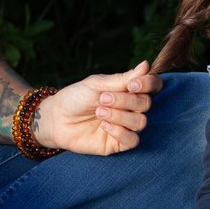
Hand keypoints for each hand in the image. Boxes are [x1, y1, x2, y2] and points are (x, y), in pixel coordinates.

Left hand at [38, 61, 162, 155]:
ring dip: (120, 116)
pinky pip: (133, 140)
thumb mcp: (97, 84)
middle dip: (126, 101)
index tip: (132, 84)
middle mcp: (131, 108)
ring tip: (99, 112)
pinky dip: (120, 132)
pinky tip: (104, 126)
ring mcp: (126, 126)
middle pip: (146, 104)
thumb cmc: (76, 97)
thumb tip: (146, 65)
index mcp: (128, 90)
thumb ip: (122, 78)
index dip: (149, 84)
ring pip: (141, 122)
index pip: (153, 85)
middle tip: (103, 98)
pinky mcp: (118, 143)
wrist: (56, 119)